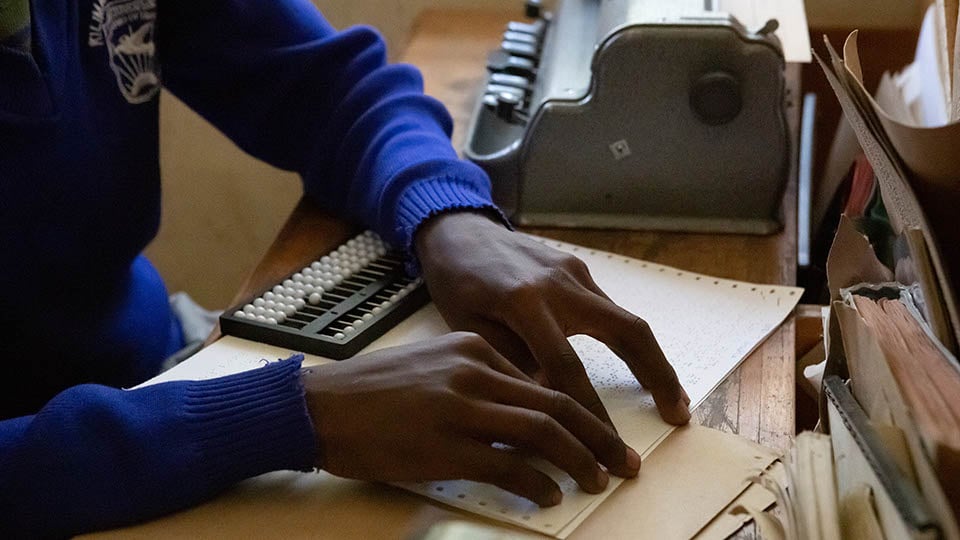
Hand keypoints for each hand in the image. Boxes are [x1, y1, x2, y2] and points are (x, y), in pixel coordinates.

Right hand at [301, 332, 640, 505]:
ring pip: (542, 432)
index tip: (603, 435)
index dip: (583, 412)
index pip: (545, 380)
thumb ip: (480, 379)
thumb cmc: (375, 391)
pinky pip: (508, 464)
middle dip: (600, 437)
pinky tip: (549, 495)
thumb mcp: (435, 365)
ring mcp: (461, 408)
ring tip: (599, 480)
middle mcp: (474, 372)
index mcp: (474, 348)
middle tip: (626, 462)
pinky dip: (537, 482)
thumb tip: (526, 411)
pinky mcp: (445, 445)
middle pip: (557, 404)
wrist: (320, 406)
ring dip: (580, 460)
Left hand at [414, 211, 690, 426]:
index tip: (605, 450)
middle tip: (678, 414)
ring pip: (626, 319)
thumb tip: (550, 407)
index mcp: (525, 303)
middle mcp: (560, 284)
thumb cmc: (456, 285)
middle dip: (656, 375)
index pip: (566, 370)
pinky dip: (628, 340)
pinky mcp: (578, 269)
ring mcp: (574, 272)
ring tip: (672, 397)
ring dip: (653, 358)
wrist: (459, 230)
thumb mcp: (471, 332)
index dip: (590, 414)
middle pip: (626, 331)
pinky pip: (609, 309)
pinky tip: (639, 365)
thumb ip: (513, 366)